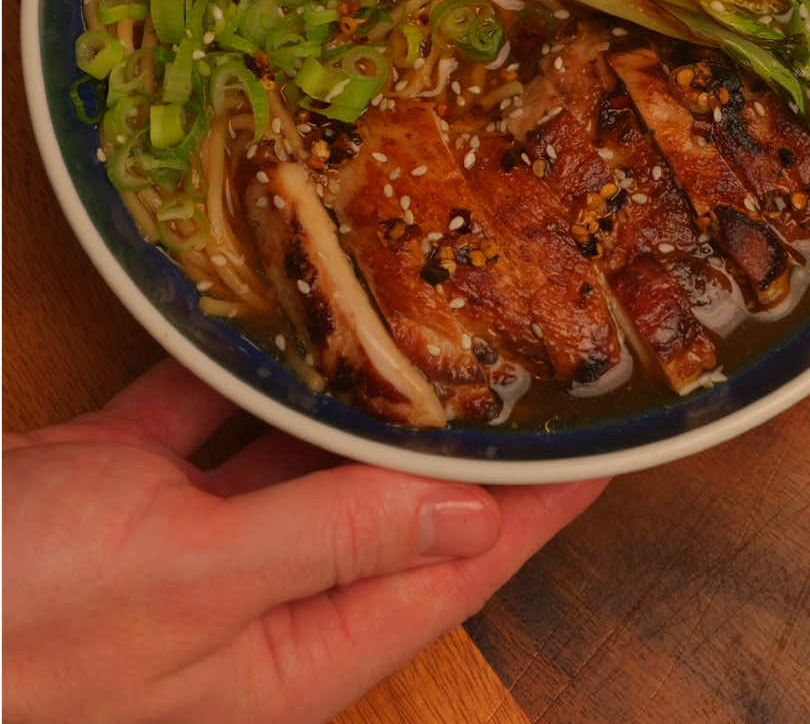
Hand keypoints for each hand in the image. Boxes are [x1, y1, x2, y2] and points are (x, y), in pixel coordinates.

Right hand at [3, 359, 606, 723]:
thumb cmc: (20, 621)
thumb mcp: (190, 581)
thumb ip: (330, 537)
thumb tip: (469, 514)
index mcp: (290, 650)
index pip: (450, 568)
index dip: (534, 510)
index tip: (603, 445)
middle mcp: (258, 592)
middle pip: (393, 503)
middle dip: (461, 437)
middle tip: (528, 354)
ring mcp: (197, 531)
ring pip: (310, 448)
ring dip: (367, 391)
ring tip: (442, 317)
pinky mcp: (137, 474)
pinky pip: (218, 407)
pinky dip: (254, 363)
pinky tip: (294, 306)